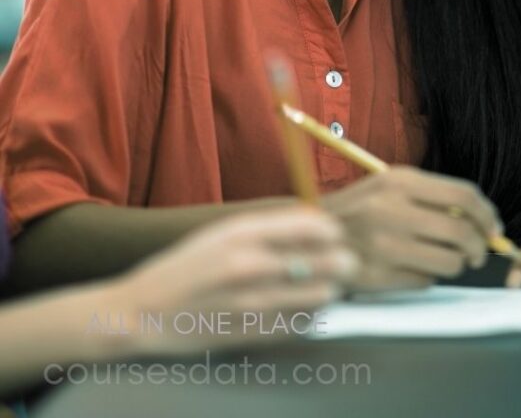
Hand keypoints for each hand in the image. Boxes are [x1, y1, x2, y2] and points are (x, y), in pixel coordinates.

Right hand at [106, 207, 359, 354]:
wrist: (141, 312)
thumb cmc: (185, 266)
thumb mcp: (223, 232)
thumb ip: (270, 227)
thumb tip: (315, 222)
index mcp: (243, 234)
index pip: (312, 226)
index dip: (332, 231)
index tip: (335, 235)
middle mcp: (249, 266)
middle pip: (325, 261)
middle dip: (341, 261)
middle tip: (343, 261)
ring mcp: (250, 304)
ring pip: (319, 296)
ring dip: (329, 290)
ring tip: (325, 285)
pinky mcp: (249, 334)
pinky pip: (300, 325)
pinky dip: (309, 316)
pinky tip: (302, 308)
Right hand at [323, 167, 502, 289]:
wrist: (309, 238)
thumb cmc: (359, 211)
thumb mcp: (390, 188)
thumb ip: (431, 196)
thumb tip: (480, 217)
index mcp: (399, 181)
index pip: (463, 196)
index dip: (487, 215)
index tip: (494, 228)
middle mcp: (393, 210)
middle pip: (462, 232)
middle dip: (480, 246)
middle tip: (479, 253)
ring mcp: (384, 244)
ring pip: (450, 261)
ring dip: (455, 264)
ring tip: (443, 259)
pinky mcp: (378, 276)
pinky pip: (425, 281)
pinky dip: (427, 277)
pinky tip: (411, 268)